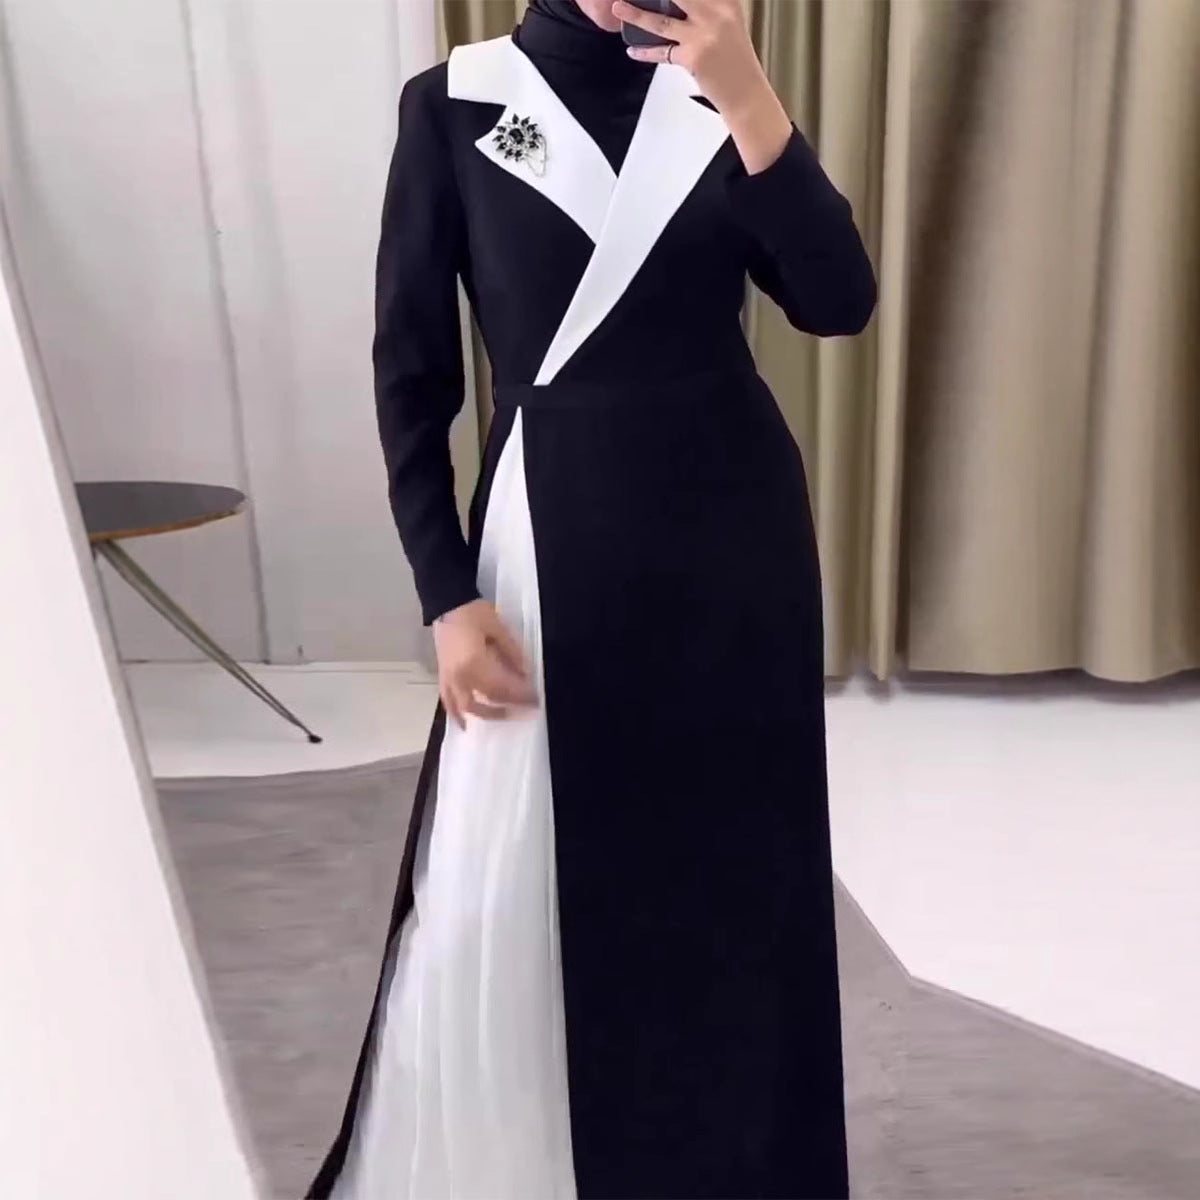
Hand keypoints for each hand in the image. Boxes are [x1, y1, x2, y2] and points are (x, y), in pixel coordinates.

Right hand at [432, 598, 537, 728]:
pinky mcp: (443, 676)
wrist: (446, 601)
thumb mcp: (498, 629)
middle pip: (489, 698)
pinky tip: (465, 726)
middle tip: (528, 709)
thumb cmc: (474, 612)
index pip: (502, 686)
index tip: (536, 700)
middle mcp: (460, 676)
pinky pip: (448, 701)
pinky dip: (456, 714)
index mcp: (475, 662)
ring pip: (468, 706)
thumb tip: (526, 674)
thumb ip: (513, 653)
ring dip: (488, 714)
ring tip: (505, 717)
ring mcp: (449, 678)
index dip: (520, 695)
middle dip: (510, 706)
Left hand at [613, 0, 791, 172]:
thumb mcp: (728, 24)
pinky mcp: (693, 56)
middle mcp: (715, 12)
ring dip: (636, 15)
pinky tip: (632, 49)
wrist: (745, 92)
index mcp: (726, 1)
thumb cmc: (735, 61)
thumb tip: (675, 6)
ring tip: (618, 7)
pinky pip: (662, 52)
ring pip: (662, 21)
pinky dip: (645, 52)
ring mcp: (703, 35)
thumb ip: (707, 9)